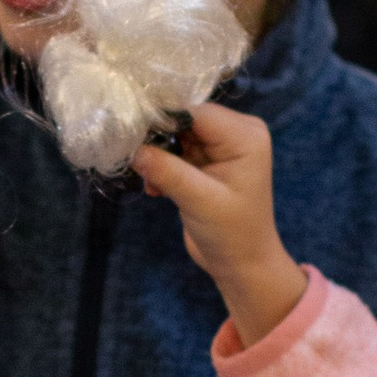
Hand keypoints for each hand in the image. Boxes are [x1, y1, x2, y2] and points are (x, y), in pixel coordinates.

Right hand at [129, 101, 304, 343]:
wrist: (242, 264)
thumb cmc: (232, 235)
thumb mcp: (200, 202)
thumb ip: (167, 171)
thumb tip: (132, 148)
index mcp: (245, 135)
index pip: (196, 112)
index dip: (163, 120)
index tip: (130, 135)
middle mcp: (235, 133)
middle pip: (183, 120)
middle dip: (158, 141)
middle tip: (138, 164)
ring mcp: (220, 146)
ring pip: (174, 135)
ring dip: (157, 157)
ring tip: (153, 184)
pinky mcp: (205, 160)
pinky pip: (173, 150)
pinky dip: (160, 167)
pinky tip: (157, 190)